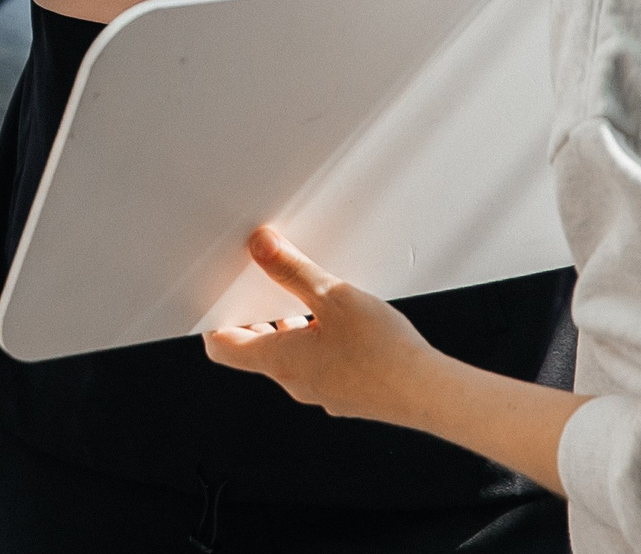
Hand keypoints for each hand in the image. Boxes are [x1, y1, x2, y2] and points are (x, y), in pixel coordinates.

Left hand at [204, 228, 441, 424]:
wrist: (426, 392)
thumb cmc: (382, 351)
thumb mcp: (334, 296)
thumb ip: (292, 270)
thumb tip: (259, 247)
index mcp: (280, 359)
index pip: (224, 346)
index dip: (214, 322)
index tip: (216, 299)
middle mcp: (294, 381)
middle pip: (255, 350)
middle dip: (254, 316)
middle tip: (260, 286)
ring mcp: (319, 391)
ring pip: (289, 356)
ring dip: (290, 328)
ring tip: (309, 299)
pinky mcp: (344, 393)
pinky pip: (317, 366)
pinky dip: (317, 342)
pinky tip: (343, 325)